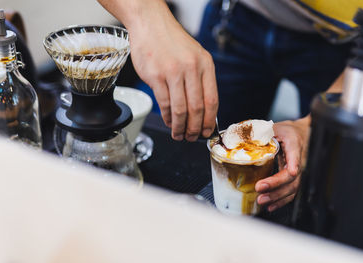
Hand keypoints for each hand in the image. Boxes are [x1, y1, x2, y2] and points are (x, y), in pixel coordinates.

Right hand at [126, 1, 217, 140]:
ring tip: (179, 134)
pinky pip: (165, 104)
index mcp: (205, 64)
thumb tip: (202, 110)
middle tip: (192, 137)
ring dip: (180, 127)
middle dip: (195, 128)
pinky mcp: (156, 76)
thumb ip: (200, 79)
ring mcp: (173, 72)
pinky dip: (167, 117)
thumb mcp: (194, 55)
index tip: (207, 131)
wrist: (150, 24)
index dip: (210, 120)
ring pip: (180, 109)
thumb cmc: (172, 42)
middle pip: (197, 108)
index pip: (212, 100)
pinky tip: (168, 122)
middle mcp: (191, 68)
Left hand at [255, 117, 310, 211]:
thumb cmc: (286, 131)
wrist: (301, 134)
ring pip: (292, 187)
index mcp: (294, 143)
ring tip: (262, 200)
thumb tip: (239, 140)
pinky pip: (290, 192)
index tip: (291, 172)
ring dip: (277, 196)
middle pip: (292, 176)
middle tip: (260, 188)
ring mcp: (298, 170)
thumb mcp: (274, 127)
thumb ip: (259, 133)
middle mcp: (298, 159)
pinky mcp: (293, 178)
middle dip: (276, 185)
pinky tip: (271, 206)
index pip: (296, 155)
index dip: (294, 164)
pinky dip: (281, 200)